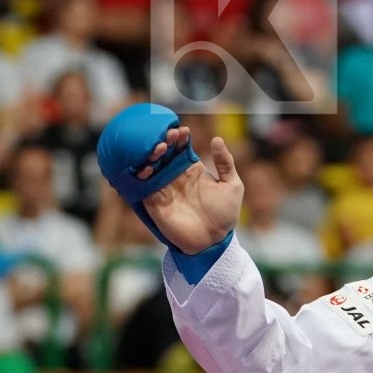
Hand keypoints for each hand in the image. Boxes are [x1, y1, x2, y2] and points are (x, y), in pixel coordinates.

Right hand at [139, 128, 244, 253]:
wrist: (214, 241)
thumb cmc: (225, 214)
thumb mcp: (232, 186)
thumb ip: (225, 163)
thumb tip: (217, 139)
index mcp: (191, 168)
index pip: (181, 147)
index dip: (179, 137)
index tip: (182, 131)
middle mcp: (174, 175)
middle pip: (164, 152)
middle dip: (163, 141)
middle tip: (168, 136)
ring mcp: (163, 187)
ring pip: (151, 165)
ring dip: (151, 154)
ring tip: (159, 148)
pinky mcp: (153, 202)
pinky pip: (142, 185)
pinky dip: (140, 175)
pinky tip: (146, 167)